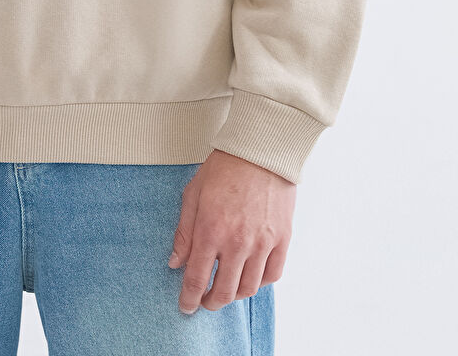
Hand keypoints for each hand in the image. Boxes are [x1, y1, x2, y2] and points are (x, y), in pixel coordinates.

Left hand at [167, 148, 294, 313]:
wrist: (260, 150)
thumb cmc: (224, 168)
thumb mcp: (193, 194)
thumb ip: (184, 232)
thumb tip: (175, 262)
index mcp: (211, 230)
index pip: (197, 278)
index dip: (189, 297)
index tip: (186, 306)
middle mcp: (237, 242)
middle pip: (224, 291)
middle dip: (211, 302)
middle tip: (205, 301)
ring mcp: (262, 242)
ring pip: (249, 288)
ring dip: (235, 295)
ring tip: (226, 290)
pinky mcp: (282, 239)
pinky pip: (273, 275)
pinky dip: (260, 282)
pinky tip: (250, 276)